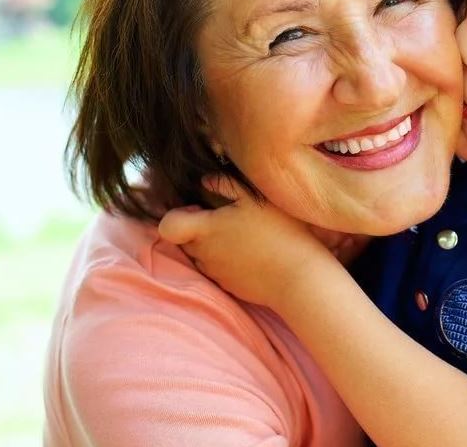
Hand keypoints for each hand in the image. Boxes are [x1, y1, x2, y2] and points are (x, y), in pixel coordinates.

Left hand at [158, 175, 341, 307]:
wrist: (298, 276)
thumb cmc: (279, 232)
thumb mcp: (255, 198)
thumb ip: (225, 184)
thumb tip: (205, 180)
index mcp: (205, 229)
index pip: (168, 225)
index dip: (179, 214)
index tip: (201, 209)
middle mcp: (204, 254)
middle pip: (185, 240)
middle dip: (198, 228)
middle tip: (228, 219)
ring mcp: (215, 273)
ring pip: (202, 256)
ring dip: (213, 245)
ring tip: (244, 236)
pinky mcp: (228, 287)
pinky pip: (219, 270)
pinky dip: (228, 262)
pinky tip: (253, 254)